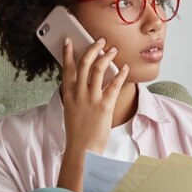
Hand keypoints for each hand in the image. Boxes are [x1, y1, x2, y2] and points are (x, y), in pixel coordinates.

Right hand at [60, 36, 127, 155]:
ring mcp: (91, 99)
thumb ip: (75, 95)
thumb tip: (84, 83)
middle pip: (84, 63)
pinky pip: (114, 85)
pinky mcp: (105, 106)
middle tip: (100, 41)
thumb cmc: (78, 132)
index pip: (67, 68)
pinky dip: (121, 74)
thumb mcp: (71, 110)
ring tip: (113, 50)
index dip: (68, 52)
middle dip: (92, 48)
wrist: (82, 150)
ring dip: (107, 56)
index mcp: (68, 94)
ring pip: (98, 69)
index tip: (70, 41)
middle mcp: (79, 93)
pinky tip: (125, 68)